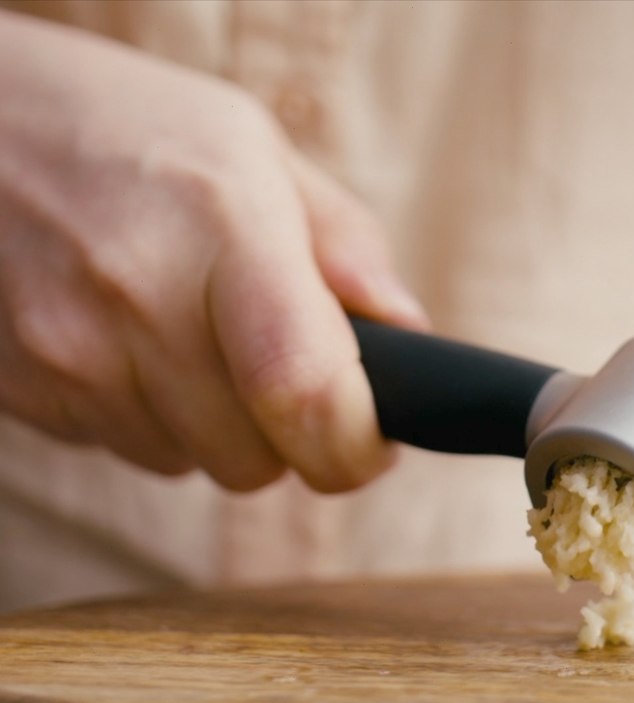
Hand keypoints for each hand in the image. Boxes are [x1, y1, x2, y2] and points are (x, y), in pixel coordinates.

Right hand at [0, 12, 428, 491]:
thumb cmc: (125, 122)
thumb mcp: (252, 146)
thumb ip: (343, 244)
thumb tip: (408, 335)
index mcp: (225, 227)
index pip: (304, 393)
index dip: (353, 446)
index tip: (373, 444)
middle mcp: (138, 300)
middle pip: (253, 459)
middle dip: (286, 434)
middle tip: (278, 367)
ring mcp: (65, 352)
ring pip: (185, 462)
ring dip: (209, 423)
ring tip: (184, 328)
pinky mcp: (19, 388)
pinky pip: (117, 445)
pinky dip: (142, 411)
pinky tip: (123, 335)